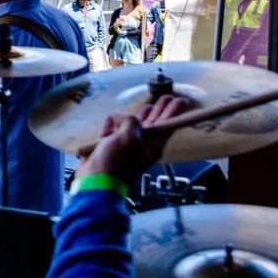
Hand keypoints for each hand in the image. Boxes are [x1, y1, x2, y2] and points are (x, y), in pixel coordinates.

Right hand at [74, 93, 191, 183]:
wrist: (96, 180)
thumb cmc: (117, 162)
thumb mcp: (129, 137)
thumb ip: (130, 121)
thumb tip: (119, 118)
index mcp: (152, 145)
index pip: (167, 125)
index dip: (173, 112)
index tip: (181, 101)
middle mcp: (141, 144)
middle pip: (155, 123)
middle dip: (160, 110)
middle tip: (168, 97)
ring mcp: (125, 144)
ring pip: (134, 124)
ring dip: (139, 115)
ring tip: (148, 106)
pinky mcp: (109, 144)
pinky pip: (111, 128)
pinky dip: (108, 126)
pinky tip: (107, 128)